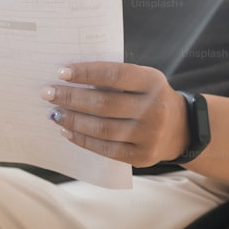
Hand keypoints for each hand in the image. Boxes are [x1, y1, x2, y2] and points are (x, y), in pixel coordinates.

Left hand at [40, 62, 187, 167]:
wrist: (180, 128)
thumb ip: (115, 78)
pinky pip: (105, 149)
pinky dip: (82, 139)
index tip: (62, 72)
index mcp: (153, 82)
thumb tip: (69, 78)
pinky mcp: (141, 156)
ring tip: (54, 112)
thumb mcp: (142, 80)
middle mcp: (154, 109)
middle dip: (71, 97)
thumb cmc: (149, 97)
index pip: (114, 74)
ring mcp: (149, 135)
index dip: (86, 72)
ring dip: (72, 120)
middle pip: (104, 103)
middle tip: (48, 93)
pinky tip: (67, 130)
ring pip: (101, 128)